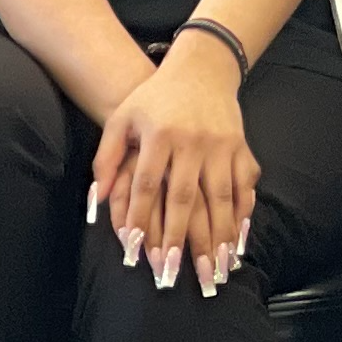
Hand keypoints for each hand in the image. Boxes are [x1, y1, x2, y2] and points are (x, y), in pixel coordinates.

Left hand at [89, 39, 256, 296]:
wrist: (203, 66)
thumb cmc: (155, 97)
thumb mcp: (122, 118)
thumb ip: (107, 159)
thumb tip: (96, 200)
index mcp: (160, 135)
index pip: (148, 185)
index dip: (142, 220)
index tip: (137, 255)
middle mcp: (193, 141)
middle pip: (186, 198)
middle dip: (181, 239)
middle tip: (175, 275)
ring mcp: (222, 144)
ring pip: (221, 196)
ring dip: (218, 235)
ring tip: (215, 269)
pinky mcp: (242, 145)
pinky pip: (246, 184)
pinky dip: (244, 213)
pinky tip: (239, 239)